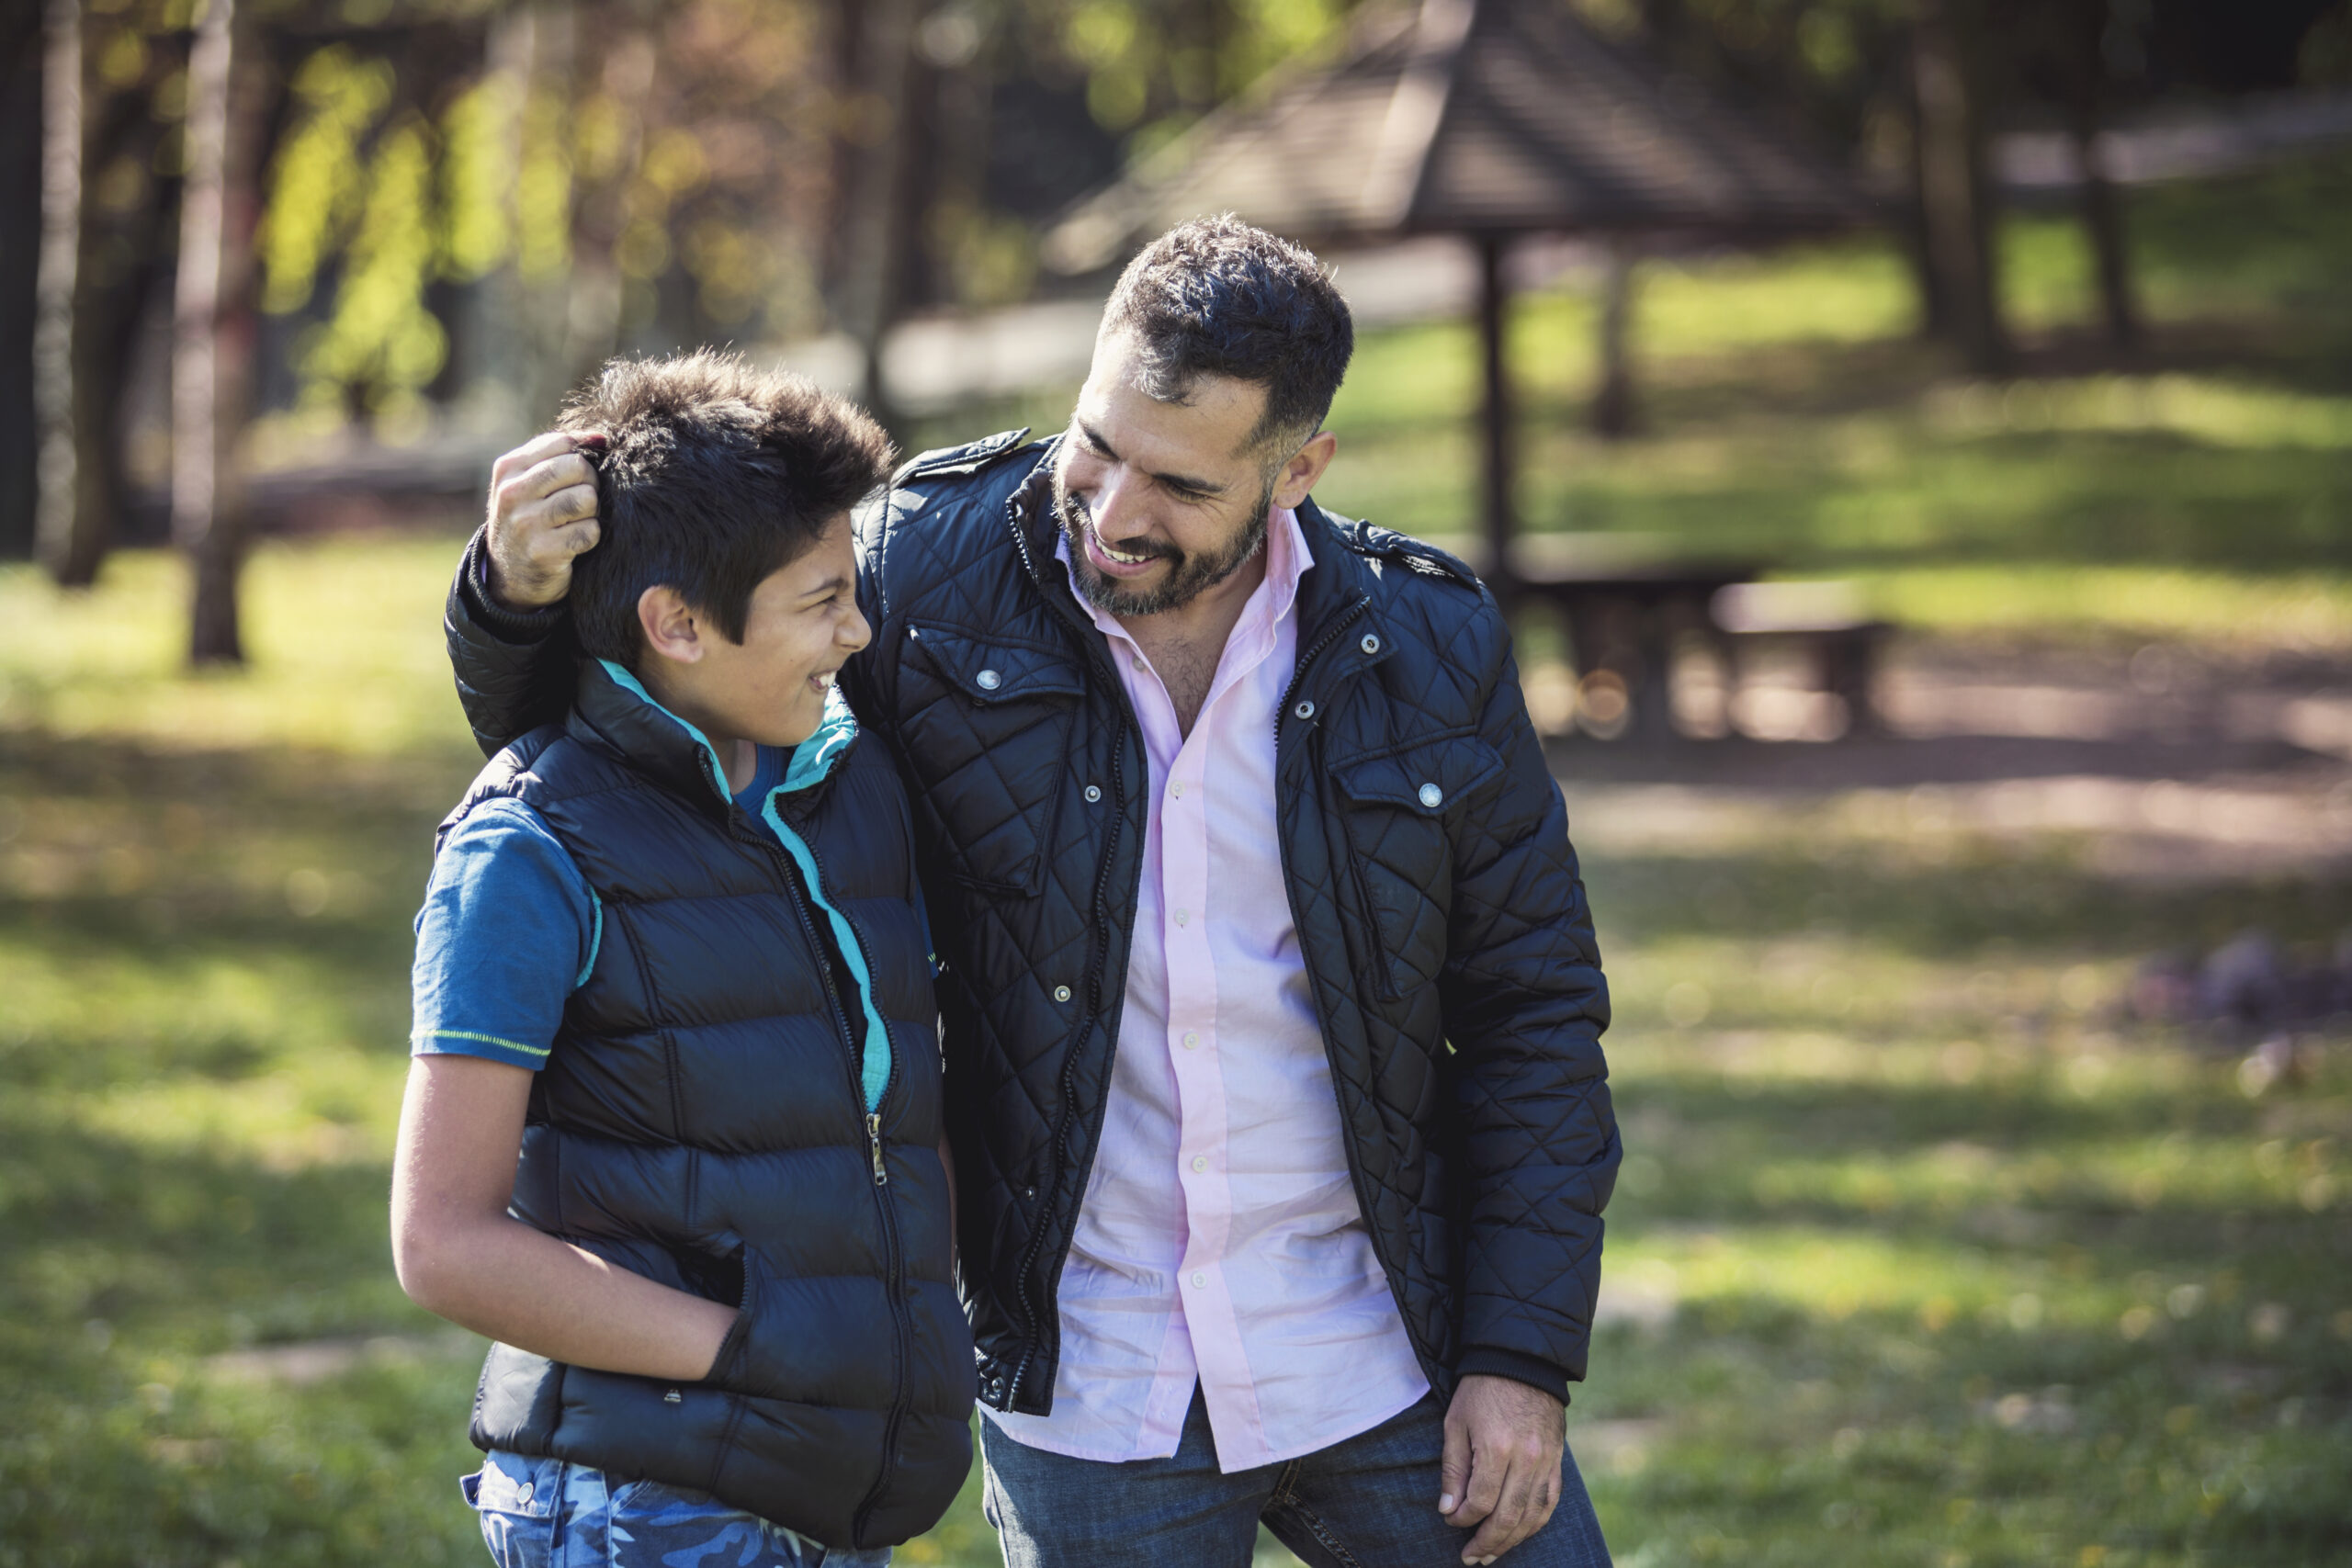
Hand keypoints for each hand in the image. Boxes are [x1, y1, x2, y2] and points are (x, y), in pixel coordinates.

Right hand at [484, 431, 604, 608]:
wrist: (510, 575)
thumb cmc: (529, 517)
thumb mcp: (529, 482)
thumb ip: (558, 454)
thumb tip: (602, 437)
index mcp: (508, 468)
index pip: (562, 443)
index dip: (583, 456)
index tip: (580, 475)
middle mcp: (512, 493)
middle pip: (578, 467)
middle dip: (590, 483)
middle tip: (582, 500)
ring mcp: (526, 522)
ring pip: (586, 498)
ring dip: (591, 512)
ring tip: (576, 520)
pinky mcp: (543, 551)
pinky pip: (589, 531)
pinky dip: (590, 537)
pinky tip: (574, 542)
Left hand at [1439, 1374, 1564, 1564]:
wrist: (1521, 1362)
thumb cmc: (1481, 1390)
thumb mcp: (1455, 1423)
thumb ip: (1453, 1469)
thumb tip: (1449, 1511)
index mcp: (1497, 1447)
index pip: (1480, 1501)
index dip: (1463, 1519)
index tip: (1450, 1521)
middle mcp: (1526, 1459)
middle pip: (1508, 1516)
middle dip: (1487, 1542)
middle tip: (1470, 1558)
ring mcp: (1547, 1462)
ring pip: (1532, 1516)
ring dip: (1512, 1541)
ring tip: (1492, 1554)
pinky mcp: (1558, 1461)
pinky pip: (1550, 1503)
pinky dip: (1535, 1523)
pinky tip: (1520, 1533)